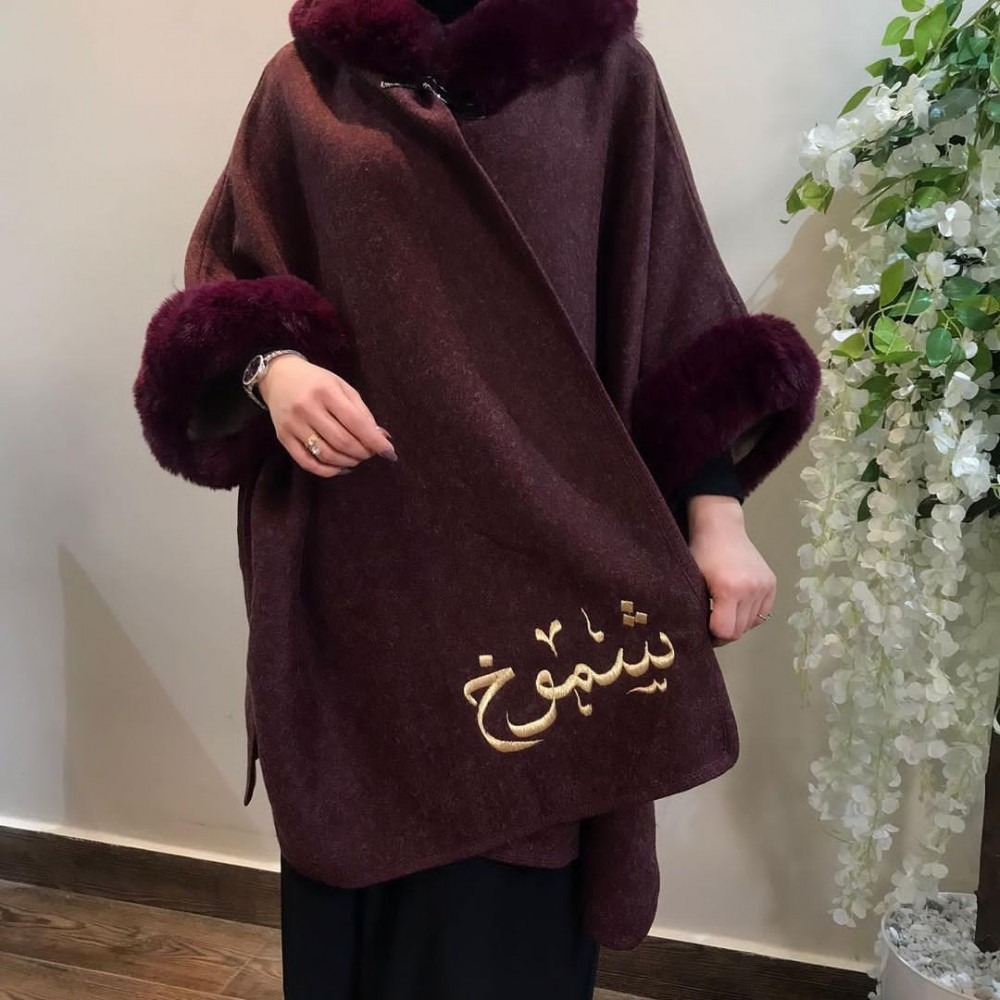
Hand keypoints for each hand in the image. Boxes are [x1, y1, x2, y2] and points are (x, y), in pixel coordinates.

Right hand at [258, 355, 396, 477]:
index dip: (375, 442)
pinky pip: (307, 462)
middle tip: (370, 454)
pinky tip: (339, 467)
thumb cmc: (317, 382)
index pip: (356, 423)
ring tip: (356, 459)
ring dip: (348, 462)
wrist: (278, 376)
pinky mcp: (283, 437)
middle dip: (363, 453)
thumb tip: (382, 438)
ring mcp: (293, 424)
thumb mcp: (343, 387)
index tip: (390, 453)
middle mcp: (307, 407)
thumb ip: (363, 412)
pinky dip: (327, 471)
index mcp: (326, 391)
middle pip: (342, 441)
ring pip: (326, 454)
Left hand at [686, 496, 776, 646]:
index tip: (703, 630)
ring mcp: (764, 586)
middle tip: (712, 623)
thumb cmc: (701, 553)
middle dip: (724, 631)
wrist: (721, 528)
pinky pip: (763, 613)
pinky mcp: (771, 583)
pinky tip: (738, 605)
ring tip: (724, 611)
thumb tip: (700, 635)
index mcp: (729, 589)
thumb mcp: (693, 581)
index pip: (725, 631)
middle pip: (739, 630)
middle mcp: (751, 589)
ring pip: (751, 624)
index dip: (713, 635)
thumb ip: (699, 609)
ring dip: (737, 623)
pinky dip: (750, 615)